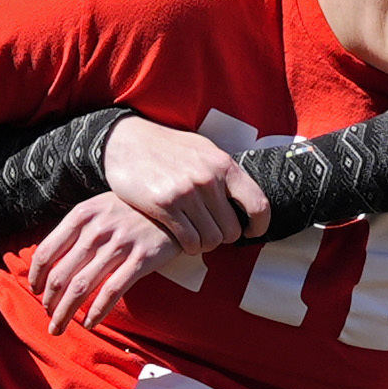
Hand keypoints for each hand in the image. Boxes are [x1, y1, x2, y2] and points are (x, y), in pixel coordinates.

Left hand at [28, 193, 187, 332]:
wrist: (175, 205)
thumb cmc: (132, 210)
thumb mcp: (100, 208)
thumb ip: (76, 230)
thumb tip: (48, 261)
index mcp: (82, 215)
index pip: (47, 252)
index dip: (36, 277)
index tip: (35, 291)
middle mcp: (97, 229)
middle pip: (61, 275)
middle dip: (49, 303)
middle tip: (48, 316)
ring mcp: (120, 244)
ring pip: (81, 287)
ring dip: (65, 313)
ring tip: (59, 327)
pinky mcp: (141, 259)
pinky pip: (111, 292)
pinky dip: (96, 312)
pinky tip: (89, 323)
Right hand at [99, 116, 269, 249]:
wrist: (128, 142)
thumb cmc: (168, 148)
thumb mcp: (203, 150)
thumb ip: (224, 173)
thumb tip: (244, 197)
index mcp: (223, 164)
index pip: (258, 204)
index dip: (259, 225)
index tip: (251, 232)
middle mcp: (208, 179)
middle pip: (232, 229)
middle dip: (224, 237)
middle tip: (213, 233)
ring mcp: (187, 193)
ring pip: (211, 239)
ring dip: (205, 244)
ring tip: (197, 237)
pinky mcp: (165, 205)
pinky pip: (189, 240)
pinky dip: (189, 246)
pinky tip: (183, 240)